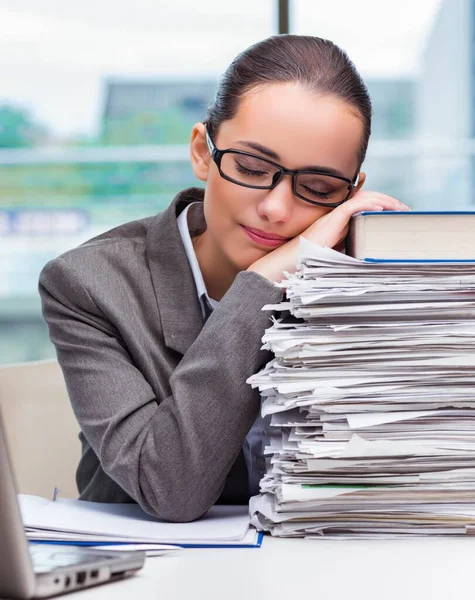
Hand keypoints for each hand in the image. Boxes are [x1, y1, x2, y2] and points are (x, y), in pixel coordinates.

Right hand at [247, 190, 410, 282]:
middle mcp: (333, 221)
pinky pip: (351, 208)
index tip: (398, 216)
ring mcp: (329, 221)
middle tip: (406, 212)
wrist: (277, 275)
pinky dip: (368, 205)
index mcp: (335, 228)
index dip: (382, 208)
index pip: (362, 209)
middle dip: (388, 203)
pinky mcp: (327, 226)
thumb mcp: (332, 265)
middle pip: (365, 201)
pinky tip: (383, 210)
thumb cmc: (300, 274)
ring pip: (361, 200)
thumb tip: (371, 266)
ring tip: (400, 209)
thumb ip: (347, 260)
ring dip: (384, 202)